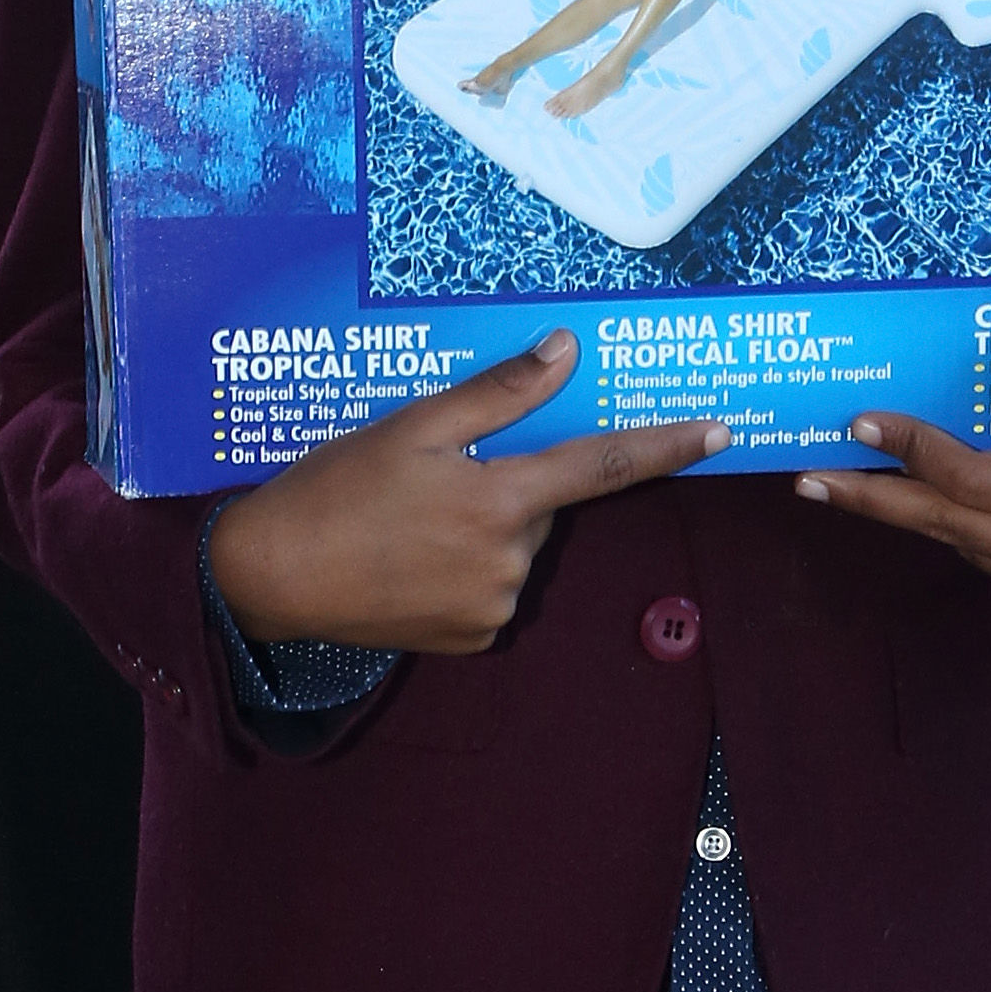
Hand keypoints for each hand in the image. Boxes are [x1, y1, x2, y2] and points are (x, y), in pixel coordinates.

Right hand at [208, 331, 722, 659]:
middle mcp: (511, 562)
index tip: (718, 433)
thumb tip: (565, 351)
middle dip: (506, 486)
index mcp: (502, 500)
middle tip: (432, 480)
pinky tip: (410, 560)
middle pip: (541, 507)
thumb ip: (499, 393)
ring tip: (408, 522)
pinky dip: (463, 570)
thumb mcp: (413, 426)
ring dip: (481, 529)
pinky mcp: (472, 640)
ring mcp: (494, 608)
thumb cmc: (336, 490)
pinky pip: (491, 591)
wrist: (272, 579)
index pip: (602, 466)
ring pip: (515, 549)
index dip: (664, 446)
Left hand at [795, 339, 990, 633]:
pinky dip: (964, 533)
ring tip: (850, 486)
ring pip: (967, 549)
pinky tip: (935, 507)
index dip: (914, 449)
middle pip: (947, 526)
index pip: (975, 478)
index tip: (864, 423)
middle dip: (873, 500)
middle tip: (809, 478)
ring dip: (909, 517)